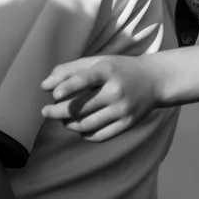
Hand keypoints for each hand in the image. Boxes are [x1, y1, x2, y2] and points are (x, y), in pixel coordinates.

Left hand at [43, 55, 163, 141]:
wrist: (155, 80)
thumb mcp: (99, 62)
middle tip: (45, 111)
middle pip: (80, 107)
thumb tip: (44, 86)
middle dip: (57, 111)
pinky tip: (80, 127)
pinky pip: (98, 136)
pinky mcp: (128, 124)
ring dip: (68, 124)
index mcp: (109, 70)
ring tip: (63, 119)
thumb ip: (70, 70)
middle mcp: (117, 90)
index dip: (68, 86)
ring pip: (85, 124)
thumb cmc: (119, 69)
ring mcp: (123, 109)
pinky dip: (84, 134)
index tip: (53, 94)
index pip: (86, 79)